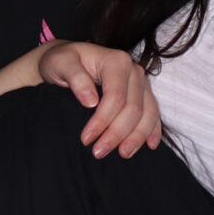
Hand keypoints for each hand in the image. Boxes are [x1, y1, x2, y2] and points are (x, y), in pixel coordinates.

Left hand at [34, 42, 161, 156]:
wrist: (67, 60)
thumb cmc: (62, 61)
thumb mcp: (60, 63)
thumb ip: (75, 78)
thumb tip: (91, 101)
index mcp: (117, 61)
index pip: (116, 97)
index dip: (102, 121)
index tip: (86, 139)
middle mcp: (134, 70)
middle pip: (133, 108)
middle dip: (117, 134)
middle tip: (98, 152)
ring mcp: (141, 82)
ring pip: (147, 113)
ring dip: (136, 137)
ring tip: (122, 154)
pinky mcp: (143, 93)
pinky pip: (153, 113)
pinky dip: (153, 130)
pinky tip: (150, 145)